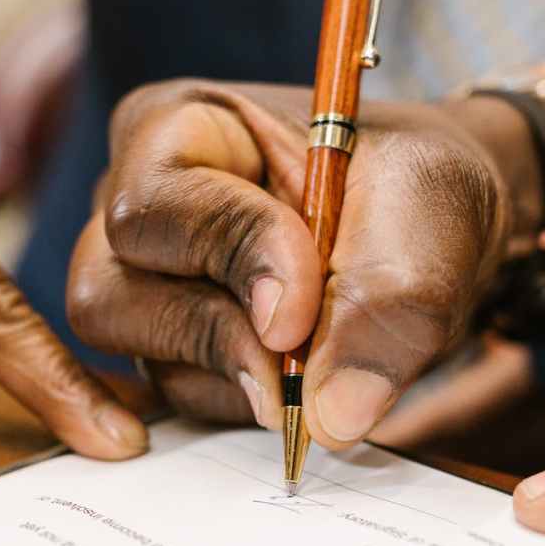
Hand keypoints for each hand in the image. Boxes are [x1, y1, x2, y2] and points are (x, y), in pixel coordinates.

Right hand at [65, 79, 541, 448]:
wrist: (434, 235)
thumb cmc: (414, 190)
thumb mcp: (425, 215)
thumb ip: (387, 305)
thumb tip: (332, 415)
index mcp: (179, 129)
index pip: (158, 203)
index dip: (229, 260)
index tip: (303, 313)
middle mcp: (139, 208)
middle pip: (110, 292)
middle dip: (216, 336)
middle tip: (303, 368)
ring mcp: (142, 285)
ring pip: (141, 357)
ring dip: (239, 376)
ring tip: (324, 358)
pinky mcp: (169, 350)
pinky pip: (177, 400)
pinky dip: (243, 404)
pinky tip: (299, 385)